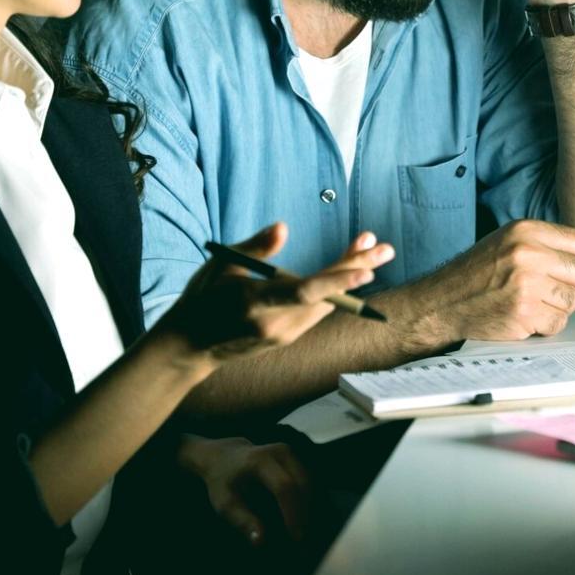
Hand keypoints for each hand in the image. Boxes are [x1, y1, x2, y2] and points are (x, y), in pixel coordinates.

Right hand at [155, 225, 393, 363]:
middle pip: (325, 296)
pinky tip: (349, 267)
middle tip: (385, 248)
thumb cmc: (202, 298)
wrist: (189, 347)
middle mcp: (275, 324)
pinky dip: (335, 287)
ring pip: (326, 302)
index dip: (337, 280)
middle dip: (356, 269)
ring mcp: (284, 335)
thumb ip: (255, 248)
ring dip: (349, 274)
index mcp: (254, 303)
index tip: (366, 269)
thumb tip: (283, 227)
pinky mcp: (288, 337)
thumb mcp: (221, 266)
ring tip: (371, 245)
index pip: (304, 293)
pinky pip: (318, 309)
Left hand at [176, 435, 309, 545]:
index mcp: (258, 460)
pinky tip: (301, 518)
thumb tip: (260, 541)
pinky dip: (307, 500)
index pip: (283, 486)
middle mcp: (277, 451)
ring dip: (308, 508)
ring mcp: (288, 451)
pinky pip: (307, 480)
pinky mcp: (293, 456)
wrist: (223, 456)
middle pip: (301, 484)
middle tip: (301, 539)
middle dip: (304, 513)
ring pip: (308, 483)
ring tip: (301, 530)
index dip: (292, 512)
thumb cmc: (222, 482)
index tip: (295, 536)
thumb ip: (242, 520)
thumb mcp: (224, 503)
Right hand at [422, 219, 574, 342]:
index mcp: (525, 230)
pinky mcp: (523, 313)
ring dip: (561, 307)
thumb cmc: (477, 274)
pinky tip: (529, 318)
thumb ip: (548, 246)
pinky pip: (559, 322)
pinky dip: (548, 325)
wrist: (443, 302)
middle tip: (560, 294)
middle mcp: (526, 253)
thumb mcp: (509, 243)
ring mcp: (525, 284)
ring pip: (573, 299)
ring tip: (538, 304)